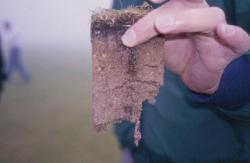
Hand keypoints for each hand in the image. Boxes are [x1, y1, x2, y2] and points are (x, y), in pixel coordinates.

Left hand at [122, 0, 249, 93]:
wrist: (197, 75)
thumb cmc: (179, 53)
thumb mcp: (160, 44)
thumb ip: (148, 35)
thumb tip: (126, 36)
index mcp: (183, 10)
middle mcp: (200, 14)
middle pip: (183, 6)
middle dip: (163, 13)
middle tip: (147, 23)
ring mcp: (217, 28)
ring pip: (206, 17)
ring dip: (185, 20)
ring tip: (163, 26)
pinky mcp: (232, 47)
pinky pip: (239, 39)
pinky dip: (233, 34)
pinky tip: (225, 32)